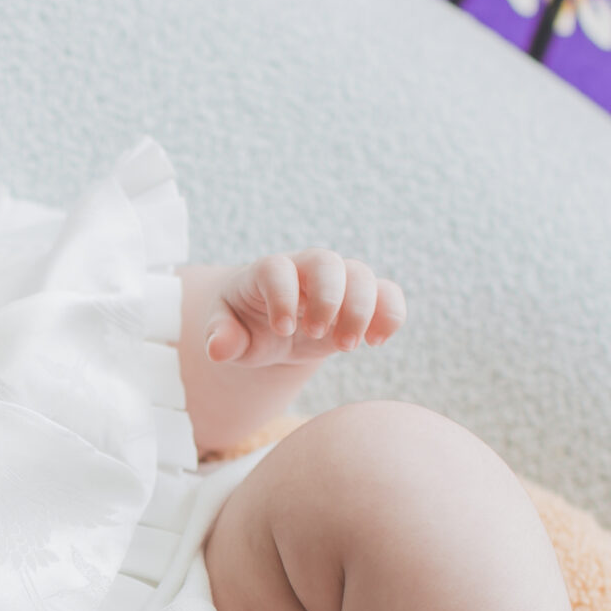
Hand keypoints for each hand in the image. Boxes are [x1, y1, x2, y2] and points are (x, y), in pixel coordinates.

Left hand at [202, 250, 404, 367]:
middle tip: (316, 335)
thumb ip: (221, 337)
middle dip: (328, 298)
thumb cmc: (245, 325)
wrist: (271, 327)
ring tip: (346, 346)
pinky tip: (377, 341)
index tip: (282, 330)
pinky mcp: (362, 299)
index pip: (277, 269)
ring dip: (361, 310)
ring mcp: (337, 281)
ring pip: (361, 274)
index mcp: (267, 272)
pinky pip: (387, 292)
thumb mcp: (227, 333)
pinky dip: (391, 313)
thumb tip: (218, 349)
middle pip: (327, 262)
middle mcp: (305, 269)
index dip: (282, 296)